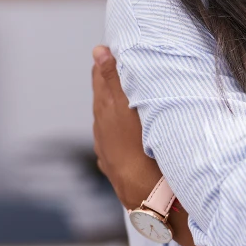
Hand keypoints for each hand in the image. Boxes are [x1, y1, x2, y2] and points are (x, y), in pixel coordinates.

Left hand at [91, 46, 163, 209]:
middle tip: (123, 69)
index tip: (116, 52)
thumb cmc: (140, 148)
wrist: (148, 195)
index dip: (106, 64)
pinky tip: (128, 136)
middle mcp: (101, 130)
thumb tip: (98, 50)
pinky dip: (121, 133)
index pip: (101, 79)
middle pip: (103, 101)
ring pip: (109, 123)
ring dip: (117, 110)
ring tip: (129, 100)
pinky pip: (115, 144)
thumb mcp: (127, 107)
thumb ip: (113, 78)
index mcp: (105, 111)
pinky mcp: (116, 167)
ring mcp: (107, 151)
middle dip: (111, 85)